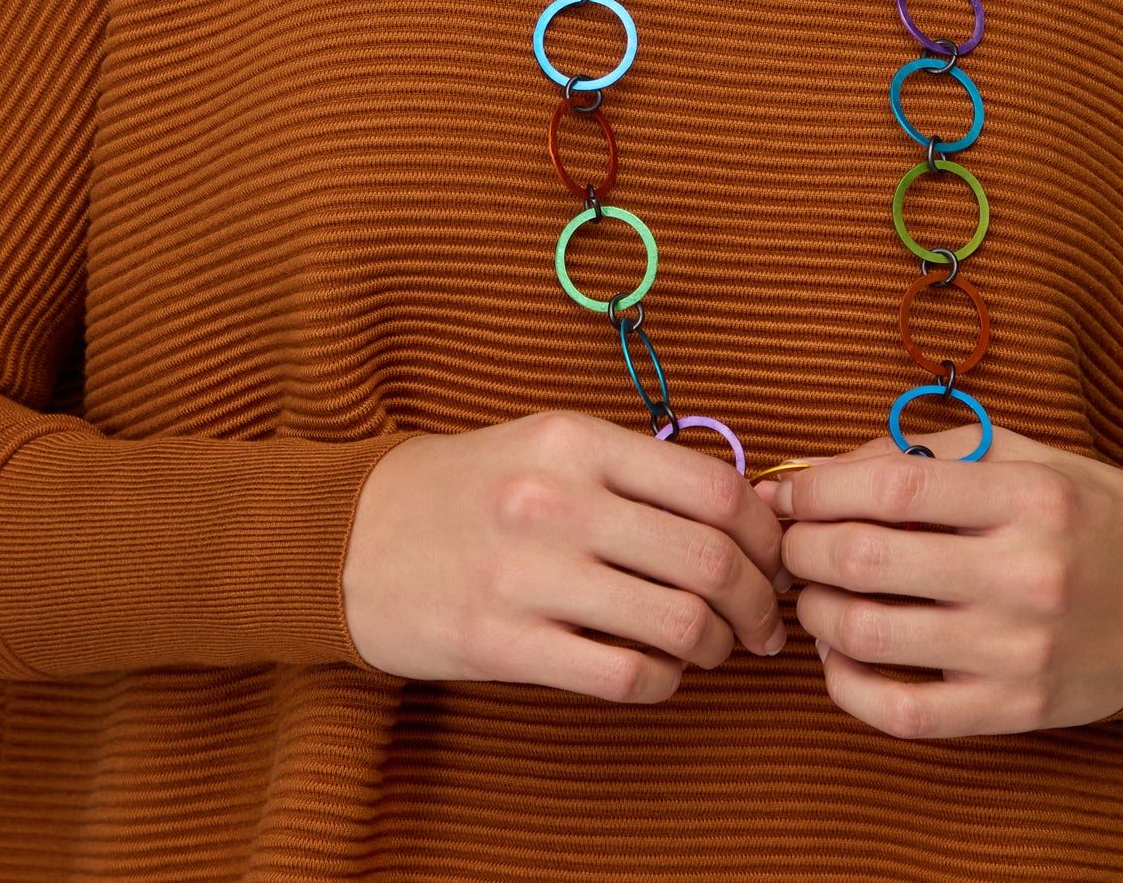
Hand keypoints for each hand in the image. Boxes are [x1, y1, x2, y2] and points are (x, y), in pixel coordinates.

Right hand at [343, 409, 786, 701]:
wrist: (349, 537)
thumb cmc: (468, 489)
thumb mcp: (545, 445)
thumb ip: (632, 470)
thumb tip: (740, 514)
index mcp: (575, 440)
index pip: (715, 487)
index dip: (765, 534)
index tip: (773, 561)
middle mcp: (556, 500)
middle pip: (708, 558)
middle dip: (757, 602)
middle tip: (762, 624)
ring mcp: (528, 573)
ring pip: (677, 622)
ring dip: (716, 646)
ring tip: (712, 649)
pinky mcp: (503, 643)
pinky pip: (624, 675)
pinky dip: (665, 682)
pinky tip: (658, 672)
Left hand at [754, 419, 1122, 738]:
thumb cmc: (1089, 518)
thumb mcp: (1028, 457)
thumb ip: (930, 452)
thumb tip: (825, 468)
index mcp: (1030, 498)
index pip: (892, 484)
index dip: (820, 486)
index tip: (791, 490)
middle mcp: (1026, 574)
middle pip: (866, 558)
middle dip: (803, 546)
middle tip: (789, 541)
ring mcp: (1019, 650)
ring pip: (870, 634)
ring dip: (815, 610)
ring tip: (812, 591)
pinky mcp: (1015, 709)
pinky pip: (904, 711)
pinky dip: (847, 686)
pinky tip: (837, 657)